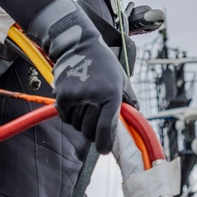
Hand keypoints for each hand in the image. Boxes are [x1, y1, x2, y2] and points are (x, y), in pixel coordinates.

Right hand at [50, 22, 125, 153]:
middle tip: (95, 125)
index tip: (103, 150)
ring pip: (76, 126)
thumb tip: (134, 120)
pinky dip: (70, 115)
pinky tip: (76, 103)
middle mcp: (93, 97)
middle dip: (92, 134)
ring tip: (85, 106)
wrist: (79, 46)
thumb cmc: (104, 63)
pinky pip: (66, 118)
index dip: (104, 143)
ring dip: (80, 123)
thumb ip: (128, 100)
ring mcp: (76, 98)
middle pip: (89, 132)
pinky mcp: (62, 97)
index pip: (105, 128)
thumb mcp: (121, 79)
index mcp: (111, 94)